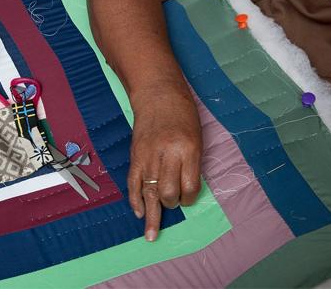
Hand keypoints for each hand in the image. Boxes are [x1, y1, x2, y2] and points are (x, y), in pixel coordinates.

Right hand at [128, 80, 202, 241]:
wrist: (158, 94)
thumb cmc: (183, 114)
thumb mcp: (196, 137)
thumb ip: (191, 163)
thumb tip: (184, 190)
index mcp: (188, 148)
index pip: (190, 186)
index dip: (190, 198)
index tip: (188, 198)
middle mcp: (167, 153)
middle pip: (169, 191)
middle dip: (172, 203)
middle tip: (173, 202)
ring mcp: (148, 155)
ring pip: (150, 191)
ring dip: (152, 215)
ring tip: (151, 235)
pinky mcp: (135, 155)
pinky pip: (133, 182)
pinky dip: (136, 200)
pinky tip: (139, 213)